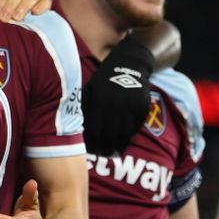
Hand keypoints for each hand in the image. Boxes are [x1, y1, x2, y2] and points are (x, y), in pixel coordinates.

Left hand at [82, 35, 154, 155]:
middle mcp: (116, 105)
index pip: (95, 128)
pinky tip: (124, 142)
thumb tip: (75, 125)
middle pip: (110, 134)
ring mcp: (131, 107)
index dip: (92, 142)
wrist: (131, 64)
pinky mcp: (143, 107)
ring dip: (118, 145)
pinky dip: (130, 136)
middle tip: (103, 155)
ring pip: (124, 133)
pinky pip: (136, 127)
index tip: (90, 150)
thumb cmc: (105, 78)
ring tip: (113, 152)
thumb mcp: (91, 87)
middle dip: (105, 147)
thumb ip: (84, 105)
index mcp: (100, 100)